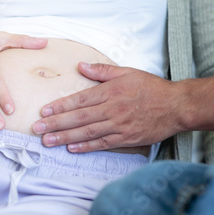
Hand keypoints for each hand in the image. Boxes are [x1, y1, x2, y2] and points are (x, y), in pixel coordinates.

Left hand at [32, 63, 184, 152]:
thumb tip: (81, 66)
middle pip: (79, 118)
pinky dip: (86, 147)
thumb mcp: (127, 72)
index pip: (80, 100)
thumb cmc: (152, 87)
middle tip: (37, 129)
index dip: (60, 106)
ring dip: (65, 137)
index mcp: (111, 92)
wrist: (176, 106)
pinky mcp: (126, 138)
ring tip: (48, 141)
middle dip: (56, 124)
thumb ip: (102, 70)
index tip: (44, 111)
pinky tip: (72, 148)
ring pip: (87, 133)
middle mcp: (112, 109)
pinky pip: (103, 144)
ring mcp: (119, 126)